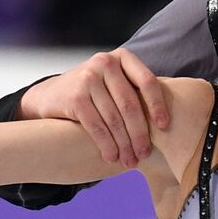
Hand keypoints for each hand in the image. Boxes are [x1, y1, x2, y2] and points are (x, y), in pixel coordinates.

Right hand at [17, 48, 167, 167]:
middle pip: (131, 104)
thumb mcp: (114, 82)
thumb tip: (167, 121)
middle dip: (139, 134)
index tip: (165, 127)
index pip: (147, 81)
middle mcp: (105, 63)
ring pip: (114, 118)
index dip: (158, 105)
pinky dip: (106, 144)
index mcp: (122, 57)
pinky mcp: (75, 96)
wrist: (50, 96)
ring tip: (129, 161)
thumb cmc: (93, 93)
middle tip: (144, 154)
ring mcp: (88, 77)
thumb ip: (134, 90)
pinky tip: (111, 157)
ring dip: (124, 144)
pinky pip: (97, 126)